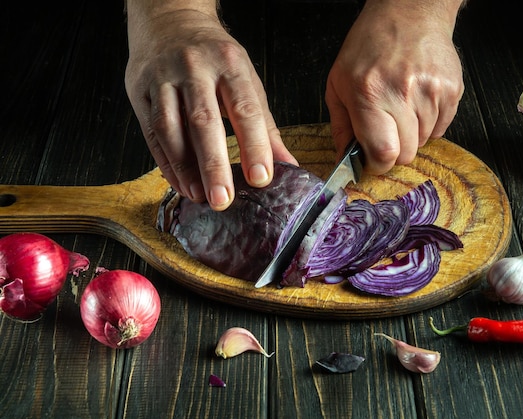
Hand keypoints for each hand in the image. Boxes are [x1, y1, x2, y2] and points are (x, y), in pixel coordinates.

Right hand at [125, 3, 296, 209]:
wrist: (171, 21)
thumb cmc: (215, 57)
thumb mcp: (247, 81)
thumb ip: (266, 126)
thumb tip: (288, 165)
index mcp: (229, 63)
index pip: (245, 109)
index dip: (254, 145)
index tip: (261, 178)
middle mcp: (194, 67)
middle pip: (203, 121)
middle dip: (214, 164)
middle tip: (223, 199)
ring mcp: (162, 77)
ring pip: (170, 128)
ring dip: (184, 168)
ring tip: (199, 196)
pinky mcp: (139, 90)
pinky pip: (151, 133)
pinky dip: (166, 163)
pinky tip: (180, 183)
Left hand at [325, 0, 464, 173]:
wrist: (409, 12)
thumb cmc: (369, 47)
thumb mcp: (339, 84)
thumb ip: (341, 127)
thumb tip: (344, 162)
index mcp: (370, 94)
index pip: (383, 153)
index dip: (378, 164)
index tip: (373, 159)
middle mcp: (403, 93)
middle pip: (406, 153)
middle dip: (394, 150)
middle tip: (385, 130)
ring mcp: (431, 91)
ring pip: (424, 142)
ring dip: (411, 134)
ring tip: (401, 106)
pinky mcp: (452, 90)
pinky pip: (441, 129)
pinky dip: (429, 123)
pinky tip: (417, 101)